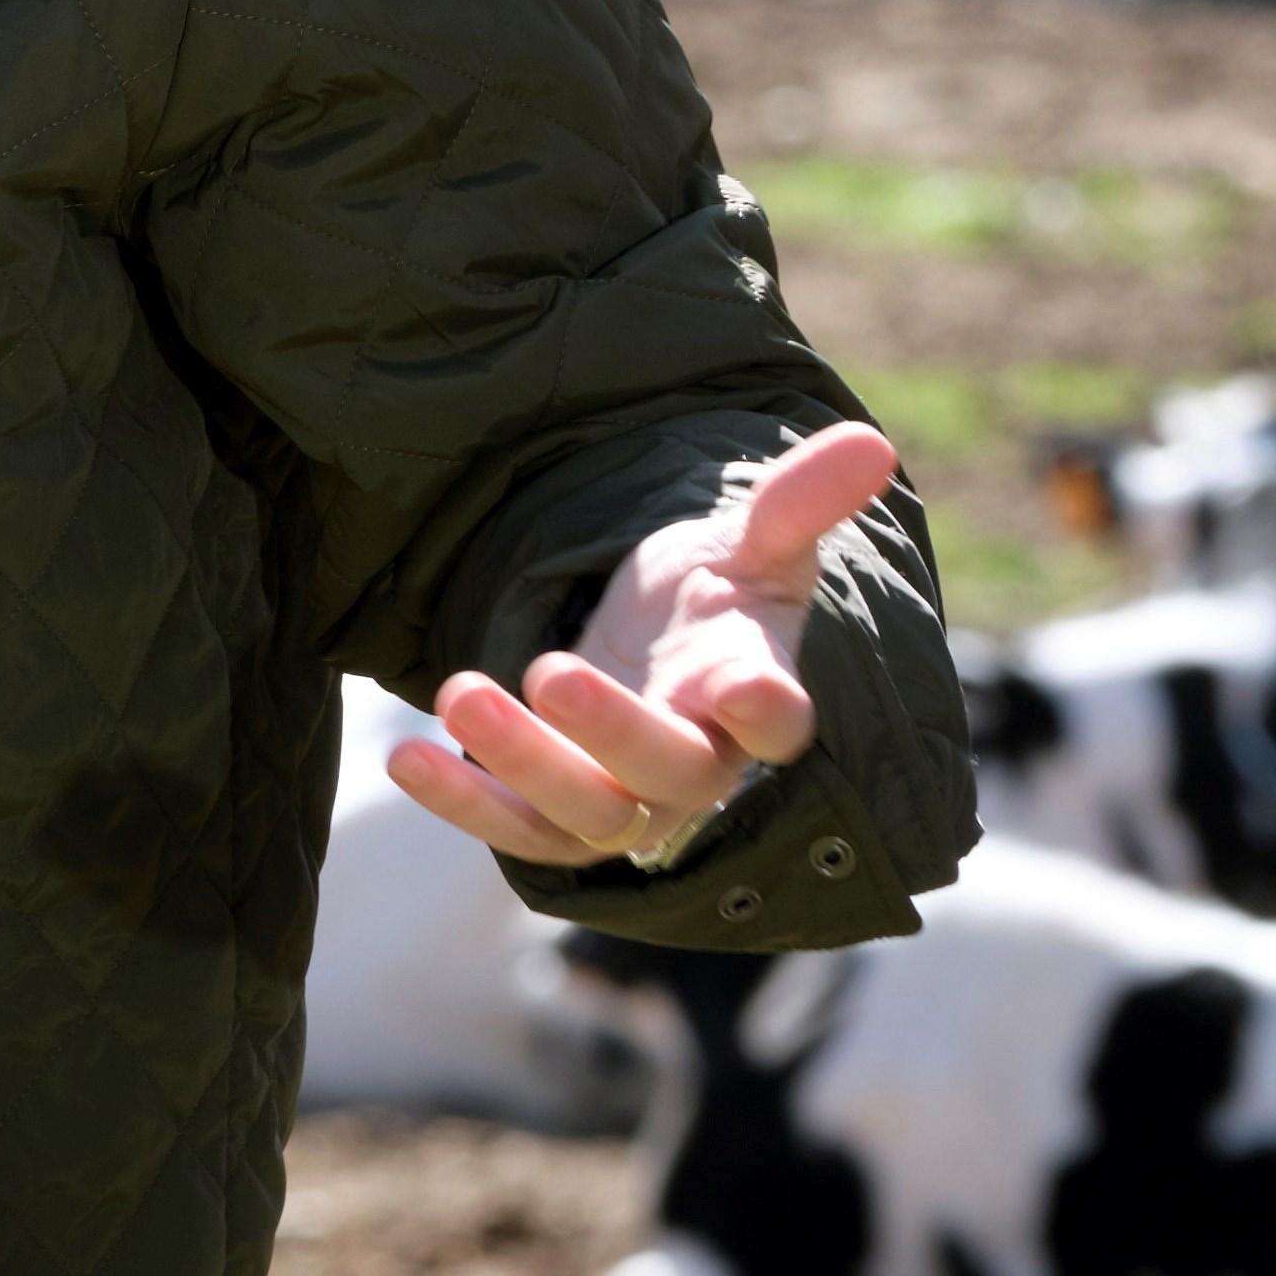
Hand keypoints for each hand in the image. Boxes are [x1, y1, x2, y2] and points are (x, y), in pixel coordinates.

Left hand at [388, 420, 899, 875]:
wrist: (657, 656)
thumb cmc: (715, 602)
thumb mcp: (752, 545)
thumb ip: (798, 503)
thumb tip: (869, 444)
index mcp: (756, 693)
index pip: (780, 721)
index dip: (767, 712)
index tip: (743, 691)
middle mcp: (698, 761)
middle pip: (668, 771)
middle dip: (611, 730)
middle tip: (548, 669)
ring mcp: (631, 798)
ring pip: (587, 813)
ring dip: (520, 761)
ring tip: (457, 691)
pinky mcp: (562, 817)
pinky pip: (519, 831)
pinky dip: (464, 803)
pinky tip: (406, 755)